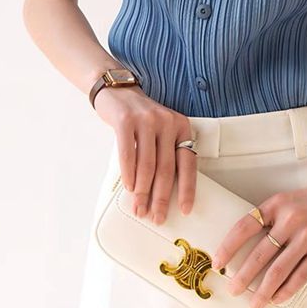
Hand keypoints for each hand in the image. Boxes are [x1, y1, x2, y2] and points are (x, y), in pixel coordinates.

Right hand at [94, 86, 196, 223]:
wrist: (118, 91)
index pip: (188, 163)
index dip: (187, 189)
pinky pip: (128, 154)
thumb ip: (165, 153)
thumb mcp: (161, 130)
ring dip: (142, 191)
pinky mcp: (126, 120)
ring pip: (147, 164)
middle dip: (161, 197)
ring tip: (139, 206)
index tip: (185, 209)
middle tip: (156, 216)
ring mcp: (147, 120)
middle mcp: (167, 122)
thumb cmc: (140, 118)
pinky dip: (128, 174)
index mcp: (181, 127)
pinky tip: (128, 187)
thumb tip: (163, 192)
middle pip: (166, 168)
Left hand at [210, 170, 306, 307]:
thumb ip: (270, 218)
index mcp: (277, 204)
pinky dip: (287, 290)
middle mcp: (290, 219)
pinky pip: (301, 275)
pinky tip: (279, 298)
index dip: (228, 246)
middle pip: (259, 254)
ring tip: (254, 303)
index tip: (219, 262)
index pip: (244, 226)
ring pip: (279, 270)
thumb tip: (248, 246)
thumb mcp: (288, 199)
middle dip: (243, 276)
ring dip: (263, 290)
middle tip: (233, 289)